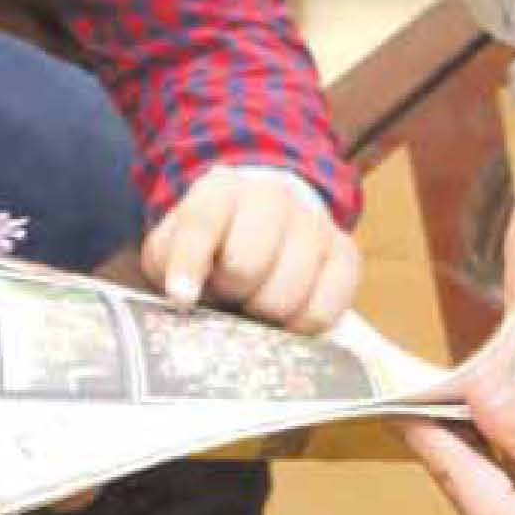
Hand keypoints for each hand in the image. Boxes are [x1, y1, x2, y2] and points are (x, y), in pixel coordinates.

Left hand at [142, 167, 359, 330]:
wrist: (265, 225)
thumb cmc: (212, 246)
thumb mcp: (173, 247)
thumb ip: (169, 263)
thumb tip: (183, 298)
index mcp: (222, 189)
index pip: (203, 222)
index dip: (189, 263)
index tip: (181, 298)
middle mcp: (273, 197)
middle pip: (247, 263)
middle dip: (230, 291)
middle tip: (227, 293)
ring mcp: (315, 224)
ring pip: (286, 294)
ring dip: (263, 312)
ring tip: (254, 301)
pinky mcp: (345, 255)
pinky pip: (324, 310)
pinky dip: (300, 326)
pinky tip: (286, 318)